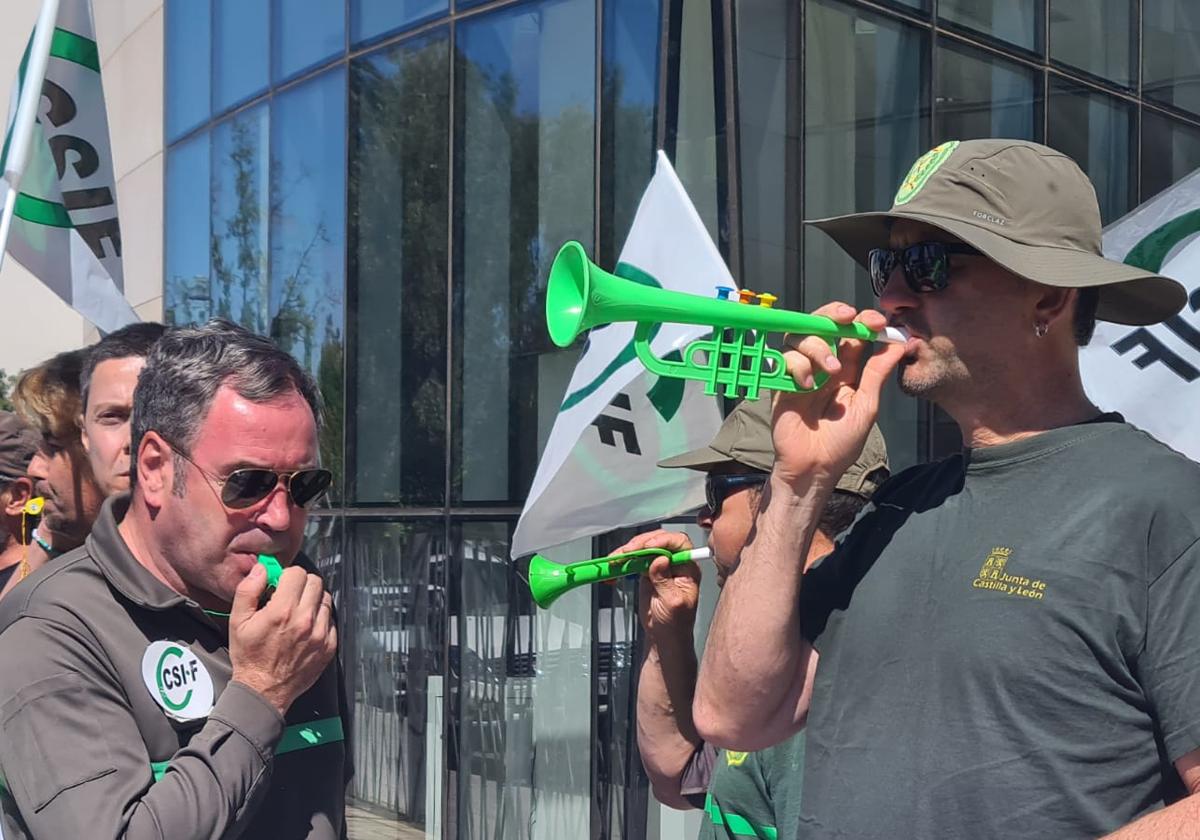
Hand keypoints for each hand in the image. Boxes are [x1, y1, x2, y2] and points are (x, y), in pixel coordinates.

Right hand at [229, 564, 337, 715]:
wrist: (263, 691)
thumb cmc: (249, 656)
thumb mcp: (238, 621)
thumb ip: (249, 590)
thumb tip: (262, 569)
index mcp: (283, 611)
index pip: (298, 573)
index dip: (287, 575)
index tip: (281, 584)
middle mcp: (305, 620)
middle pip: (315, 582)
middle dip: (302, 584)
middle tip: (290, 596)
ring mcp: (320, 634)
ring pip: (325, 599)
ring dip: (313, 600)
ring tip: (298, 612)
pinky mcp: (329, 646)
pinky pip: (331, 620)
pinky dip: (320, 619)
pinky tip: (306, 627)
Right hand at [610, 530, 700, 636]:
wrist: (663, 636)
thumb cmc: (676, 623)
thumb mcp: (673, 603)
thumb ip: (666, 581)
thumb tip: (660, 560)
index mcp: (688, 568)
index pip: (679, 543)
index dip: (664, 540)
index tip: (649, 546)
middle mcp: (675, 563)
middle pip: (658, 541)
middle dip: (641, 544)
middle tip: (627, 552)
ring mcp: (660, 565)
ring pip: (644, 548)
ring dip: (628, 551)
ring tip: (616, 560)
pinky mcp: (647, 571)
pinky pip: (634, 560)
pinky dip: (623, 561)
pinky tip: (615, 565)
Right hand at [773, 302, 904, 487]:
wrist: (813, 467)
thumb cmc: (841, 443)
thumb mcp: (867, 405)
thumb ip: (877, 372)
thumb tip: (900, 343)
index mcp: (846, 371)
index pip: (851, 335)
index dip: (862, 321)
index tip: (876, 320)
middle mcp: (822, 367)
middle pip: (822, 325)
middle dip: (833, 314)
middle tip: (846, 317)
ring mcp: (801, 373)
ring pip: (801, 337)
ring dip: (818, 346)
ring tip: (830, 370)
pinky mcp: (781, 383)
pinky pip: (785, 359)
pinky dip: (798, 366)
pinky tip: (807, 385)